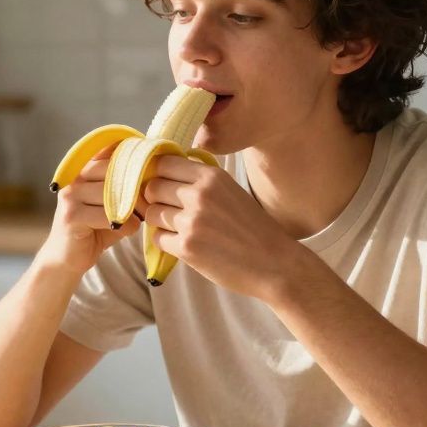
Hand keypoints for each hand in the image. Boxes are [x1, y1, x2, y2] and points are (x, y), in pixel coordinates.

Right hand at [38, 146, 141, 273]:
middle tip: (149, 203)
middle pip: (114, 171)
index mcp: (85, 170)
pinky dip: (125, 225)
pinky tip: (126, 231)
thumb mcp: (113, 206)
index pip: (111, 152)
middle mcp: (75, 178)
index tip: (152, 170)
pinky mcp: (71, 216)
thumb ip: (128, 189)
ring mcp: (70, 195)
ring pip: (113, 194)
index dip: (134, 160)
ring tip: (139, 218)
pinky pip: (108, 216)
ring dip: (132, 209)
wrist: (67, 259)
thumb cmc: (95, 230)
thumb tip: (157, 176)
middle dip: (136, 187)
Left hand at [141, 155, 304, 299]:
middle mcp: (199, 195)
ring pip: (151, 213)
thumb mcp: (230, 191)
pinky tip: (183, 244)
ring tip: (178, 229)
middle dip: (154, 199)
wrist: (274, 263)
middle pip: (152, 187)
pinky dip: (165, 242)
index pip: (163, 162)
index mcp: (212, 176)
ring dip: (159, 222)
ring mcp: (191, 222)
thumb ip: (201, 181)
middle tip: (167, 210)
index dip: (157, 174)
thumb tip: (163, 174)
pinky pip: (157, 238)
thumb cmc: (254, 228)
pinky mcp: (186, 248)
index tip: (163, 185)